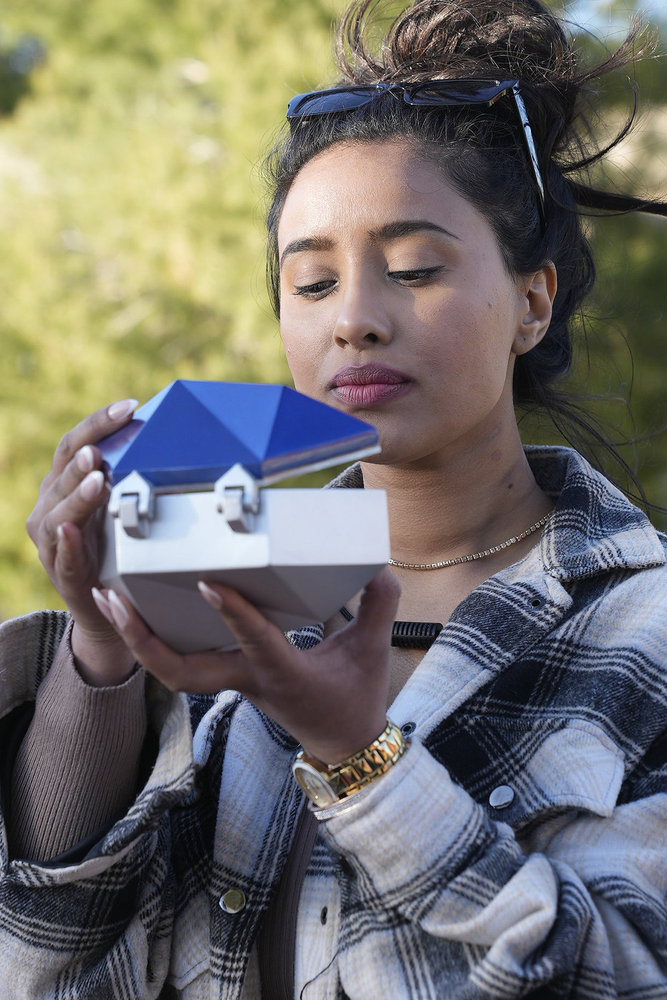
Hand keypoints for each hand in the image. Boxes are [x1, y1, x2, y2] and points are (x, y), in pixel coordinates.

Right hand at [27, 399, 138, 684]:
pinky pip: (62, 554)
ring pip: (58, 513)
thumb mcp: (118, 504)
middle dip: (83, 459)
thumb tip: (170, 434)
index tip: (129, 407)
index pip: (75, 444)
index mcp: (63, 483)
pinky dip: (67, 541)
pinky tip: (72, 529)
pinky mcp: (60, 571)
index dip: (99, 423)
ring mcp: (50, 539)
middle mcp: (49, 505)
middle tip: (101, 449)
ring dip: (77, 495)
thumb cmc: (112, 545)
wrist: (103, 603)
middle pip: (63, 472)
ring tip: (96, 480)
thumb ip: (130, 474)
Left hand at [94, 568, 400, 762]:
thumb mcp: (373, 652)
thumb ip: (378, 605)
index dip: (233, 613)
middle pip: (181, 671)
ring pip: (172, 670)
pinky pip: (183, 663)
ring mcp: (233, 684)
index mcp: (284, 674)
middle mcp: (248, 681)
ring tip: (109, 596)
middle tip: (113, 598)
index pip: (255, 642)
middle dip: (143, 638)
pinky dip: (155, 640)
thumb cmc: (355, 699)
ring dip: (138, 638)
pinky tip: (139, 608)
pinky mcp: (229, 680)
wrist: (342, 747)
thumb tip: (376, 564)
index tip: (209, 581)